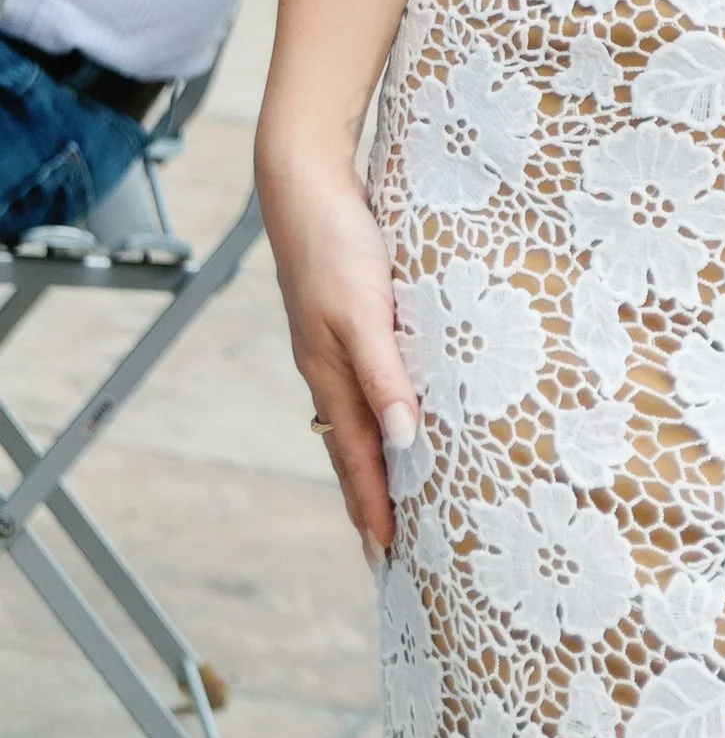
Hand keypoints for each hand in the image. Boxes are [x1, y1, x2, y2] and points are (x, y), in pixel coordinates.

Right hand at [256, 152, 419, 557]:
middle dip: (369, 500)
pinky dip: (376, 417)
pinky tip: (389, 418)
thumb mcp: (365, 310)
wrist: (306, 183)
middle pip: (351, 448)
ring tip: (389, 499)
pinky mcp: (346, 322)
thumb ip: (384, 374)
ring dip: (374, 463)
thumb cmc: (337, 243)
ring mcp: (333, 346)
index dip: (374, 505)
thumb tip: (404, 439)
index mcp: (331, 373)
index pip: (358, 456)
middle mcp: (329, 367)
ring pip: (356, 420)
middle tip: (387, 550)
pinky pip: (363, 386)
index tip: (387, 554)